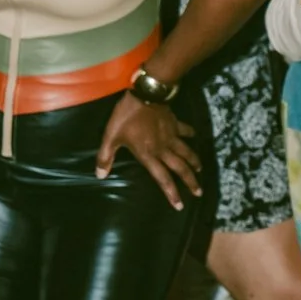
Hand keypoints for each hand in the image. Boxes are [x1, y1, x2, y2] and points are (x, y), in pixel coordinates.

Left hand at [96, 93, 201, 209]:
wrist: (146, 94)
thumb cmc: (126, 117)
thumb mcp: (111, 137)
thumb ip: (105, 157)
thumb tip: (100, 175)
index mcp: (148, 155)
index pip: (162, 178)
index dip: (171, 193)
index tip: (179, 205)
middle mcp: (163, 149)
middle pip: (180, 168)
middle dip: (190, 182)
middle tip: (199, 192)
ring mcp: (171, 136)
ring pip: (186, 152)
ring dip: (194, 162)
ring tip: (200, 170)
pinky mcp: (175, 124)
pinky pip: (185, 131)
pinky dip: (191, 134)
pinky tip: (195, 136)